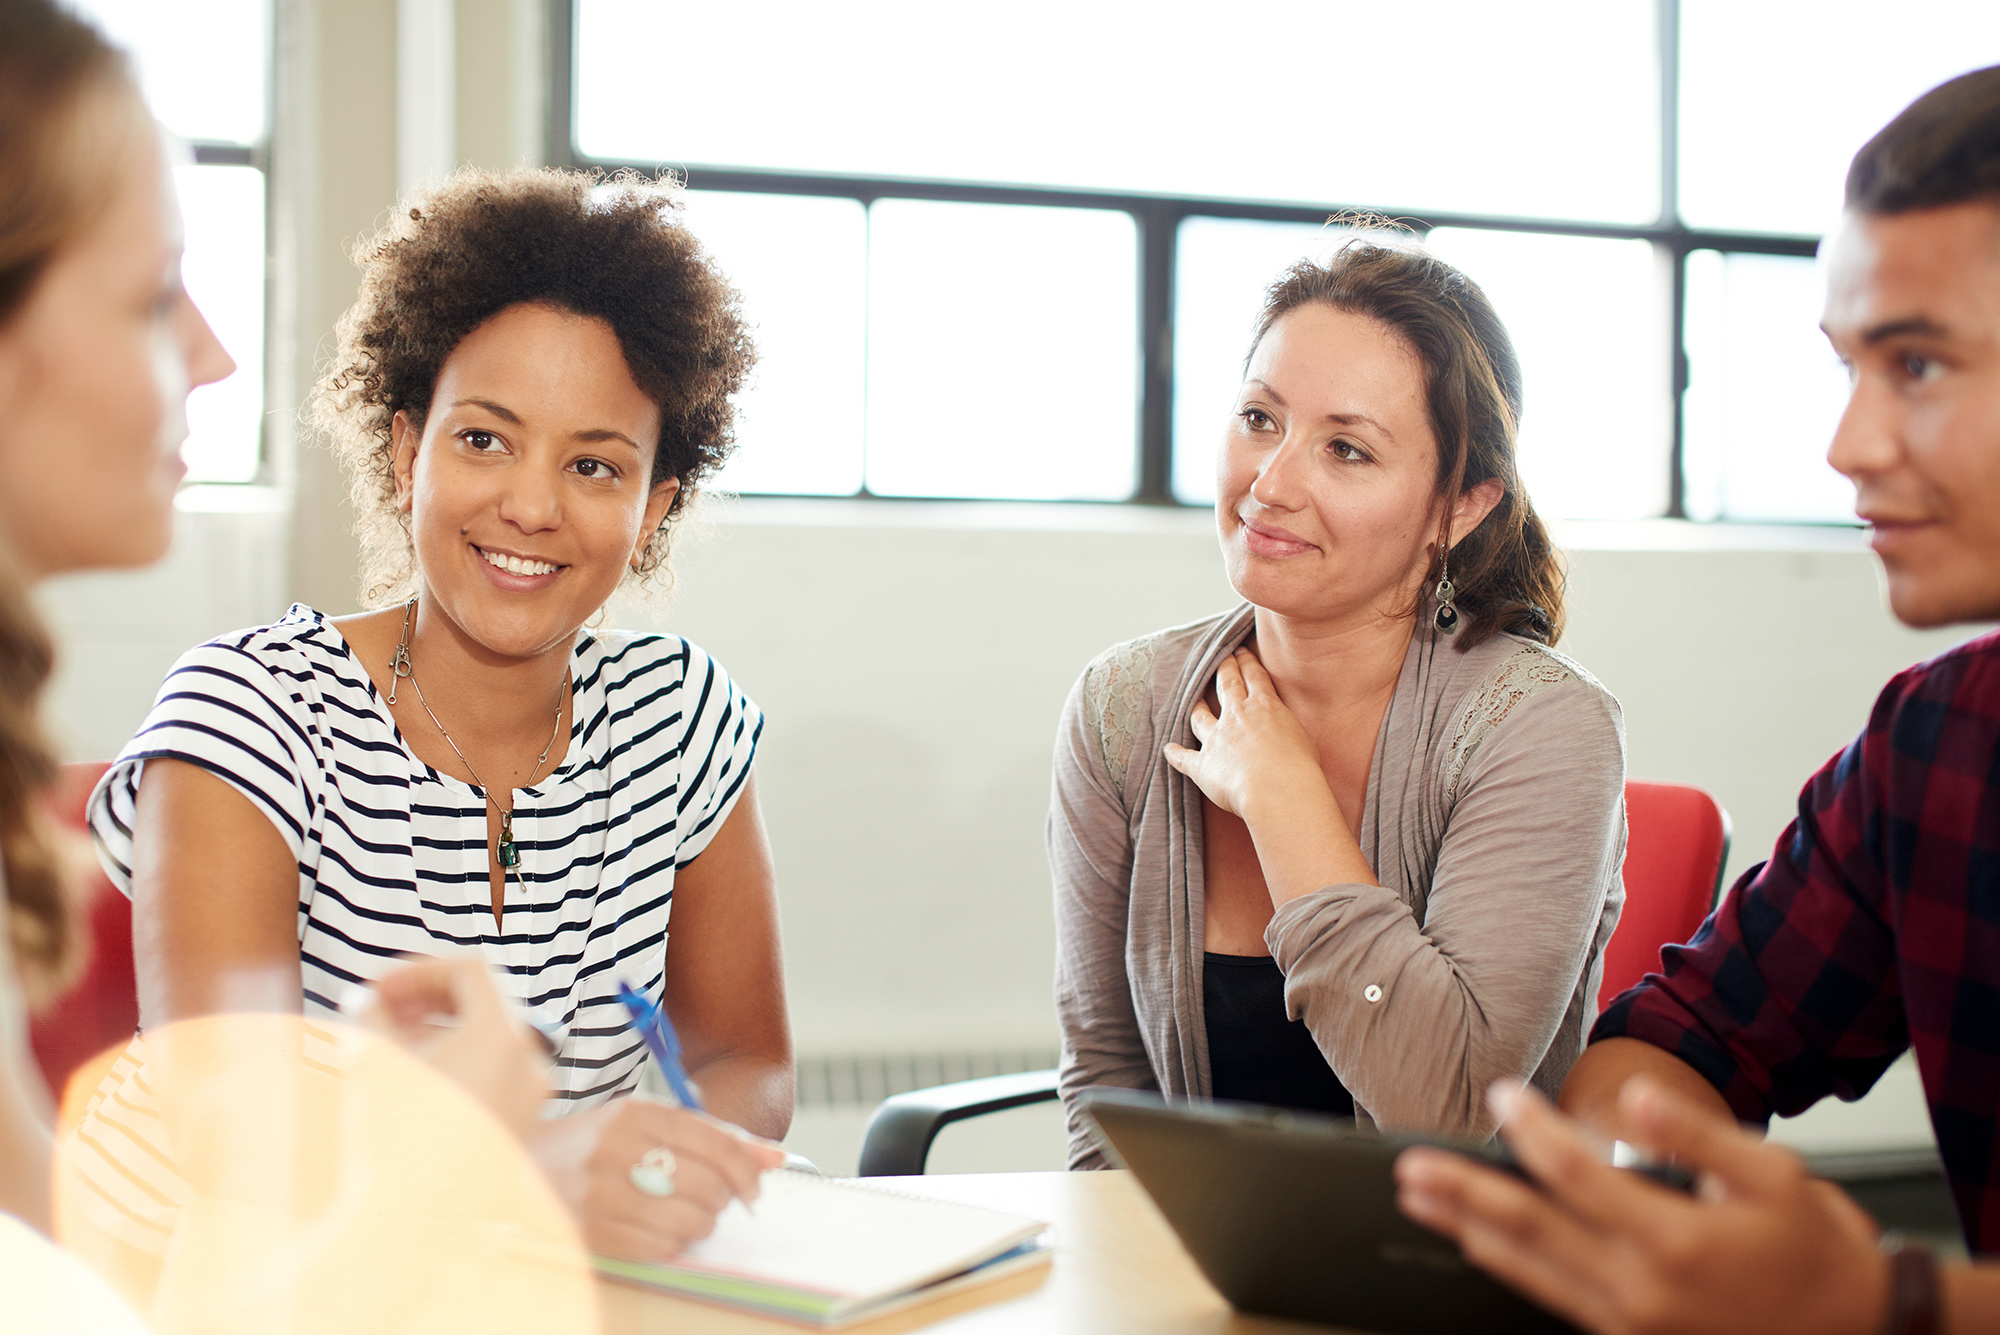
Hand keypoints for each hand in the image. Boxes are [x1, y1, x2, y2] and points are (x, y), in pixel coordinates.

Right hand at [355, 954, 549, 1135]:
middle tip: (383, 1006)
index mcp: (503, 1034)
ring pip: (490, 1036)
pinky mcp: (522, 1120)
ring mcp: (531, 1093)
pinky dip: (461, 1058)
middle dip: (429, 997)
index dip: (419, 969)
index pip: (470, 970)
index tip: (380, 986)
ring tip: (393, 1039)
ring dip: (442, 1026)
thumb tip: (370, 995)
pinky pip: (496, 1069)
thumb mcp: (375, 1059)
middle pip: (483, 1001)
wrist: (414, 1220)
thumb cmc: (395, 1138)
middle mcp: (529, 1059)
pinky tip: (417, 1071)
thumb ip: (373, 1012)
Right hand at [525, 1095, 785, 1260]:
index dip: (746, 1167)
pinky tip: (667, 1233)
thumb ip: (710, 1136)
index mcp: (634, 1113)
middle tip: (719, 1203)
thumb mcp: (646, 1124)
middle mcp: (616, 1148)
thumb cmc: (595, 1144)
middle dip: (724, 1200)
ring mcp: (599, 1192)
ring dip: (702, 1225)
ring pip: (686, 1218)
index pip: (713, 1139)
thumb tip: (774, 1158)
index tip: (756, 1186)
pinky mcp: (588, 1230)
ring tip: (692, 1218)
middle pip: (705, 1182)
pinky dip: (674, 1245)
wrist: (517, 1167)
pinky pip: (657, 1247)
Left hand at [1163, 648, 1328, 823]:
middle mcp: (1236, 716)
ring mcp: (1216, 739)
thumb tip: (1282, 731)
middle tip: (1222, 659)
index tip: (1241, 652)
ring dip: (1197, 707)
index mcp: (1264, 706)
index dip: (1246, 662)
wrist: (1277, 789)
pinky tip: (1168, 749)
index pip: (1254, 676)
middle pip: (1226, 685)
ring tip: (1194, 701)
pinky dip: (1174, 753)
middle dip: (1224, 670)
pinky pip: (1183, 757)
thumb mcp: (1302, 737)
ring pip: (1200, 716)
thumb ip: (1287, 727)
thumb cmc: (1298, 767)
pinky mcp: (1202, 764)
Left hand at [1394, 1077, 1888, 1334]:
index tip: (1503, 1095)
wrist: (1852, 1330)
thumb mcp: (1769, 1175)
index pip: (1574, 1176)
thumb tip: (1634, 1098)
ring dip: (1467, 1231)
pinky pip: (1553, 1300)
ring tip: (1423, 1201)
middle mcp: (1641, 1288)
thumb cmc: (1811, 1247)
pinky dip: (1508, 1268)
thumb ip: (1693, 1134)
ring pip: (1528, 1272)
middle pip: (1528, 1231)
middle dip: (1463, 1193)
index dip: (1531, 1130)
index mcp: (1673, 1240)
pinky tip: (1477, 1243)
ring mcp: (1630, 1323)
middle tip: (1412, 1166)